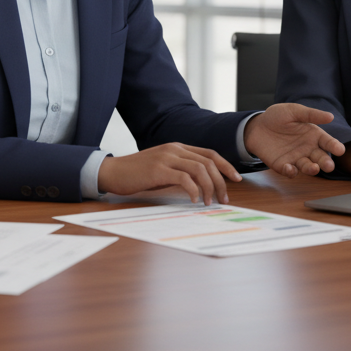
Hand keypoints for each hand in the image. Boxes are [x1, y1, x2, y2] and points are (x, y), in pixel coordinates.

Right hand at [97, 143, 240, 204]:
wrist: (113, 171)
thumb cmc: (138, 174)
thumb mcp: (163, 168)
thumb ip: (180, 171)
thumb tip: (201, 185)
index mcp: (178, 148)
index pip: (209, 153)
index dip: (226, 165)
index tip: (236, 178)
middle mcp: (175, 149)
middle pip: (209, 161)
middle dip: (221, 181)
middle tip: (224, 198)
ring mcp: (167, 158)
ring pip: (199, 169)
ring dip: (209, 187)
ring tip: (210, 202)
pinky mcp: (159, 170)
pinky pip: (184, 178)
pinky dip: (193, 190)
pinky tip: (194, 200)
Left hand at [243, 103, 344, 176]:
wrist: (256, 126)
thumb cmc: (277, 116)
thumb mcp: (294, 111)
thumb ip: (311, 114)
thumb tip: (330, 116)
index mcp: (313, 135)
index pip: (327, 142)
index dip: (334, 146)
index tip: (340, 150)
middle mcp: (307, 149)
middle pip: (320, 158)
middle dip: (326, 163)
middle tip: (329, 166)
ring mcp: (296, 158)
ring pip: (307, 167)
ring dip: (311, 169)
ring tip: (313, 168)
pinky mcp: (283, 165)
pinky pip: (290, 171)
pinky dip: (291, 171)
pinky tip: (290, 167)